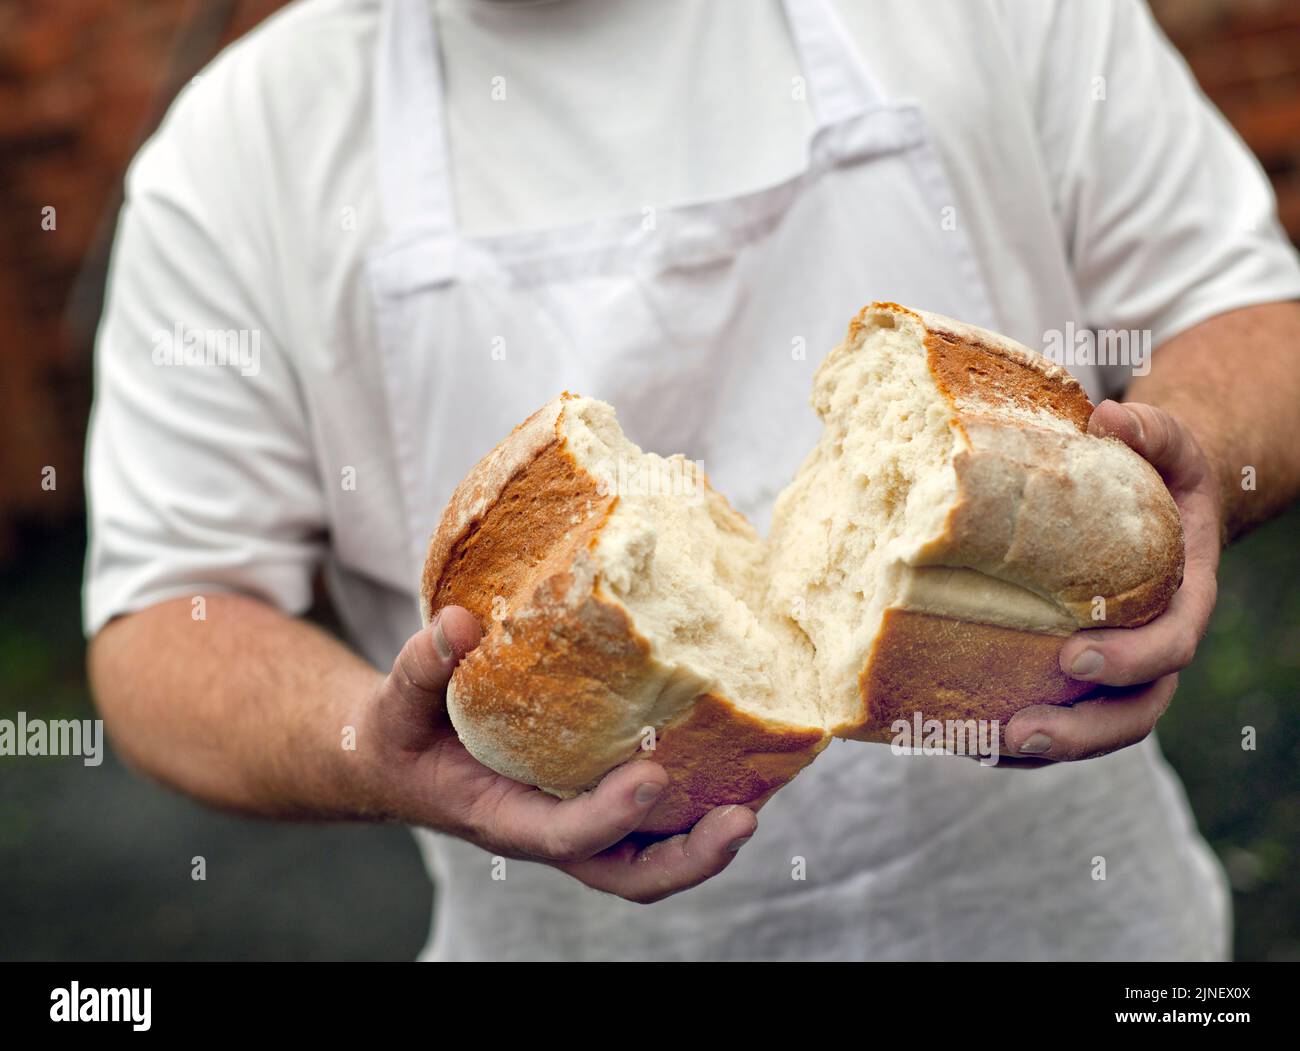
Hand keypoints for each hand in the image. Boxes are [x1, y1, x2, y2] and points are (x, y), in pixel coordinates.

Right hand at [353, 606, 755, 901]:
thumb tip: (459, 624)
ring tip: (758, 797)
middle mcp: (547, 829)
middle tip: (743, 820)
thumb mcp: (393, 702)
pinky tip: (732, 761)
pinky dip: (693, 802)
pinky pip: (650, 816)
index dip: (610, 814)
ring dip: (703, 838)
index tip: (654, 774)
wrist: (395, 761)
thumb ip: (421, 666)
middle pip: (627, 872)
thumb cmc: (398, 734)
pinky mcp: (589, 795)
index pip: (564, 835)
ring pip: (647, 854)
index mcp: (500, 818)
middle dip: (688, 859)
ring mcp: (573, 818)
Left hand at [1001, 400, 1223, 762]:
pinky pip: (1061, 718)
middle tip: (1022, 729)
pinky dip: (1020, 741)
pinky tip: (968, 739)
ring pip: (1098, 728)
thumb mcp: (1167, 445)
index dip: (1129, 661)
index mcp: (1182, 599)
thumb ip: (1150, 431)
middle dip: (1083, 730)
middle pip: (1136, 710)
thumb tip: (1108, 414)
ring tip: (986, 748)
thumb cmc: (1157, 475)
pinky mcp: (1082, 678)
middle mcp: (1154, 646)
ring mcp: (1121, 670)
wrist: (1157, 505)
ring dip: (1047, 748)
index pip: (1170, 645)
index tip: (1073, 657)